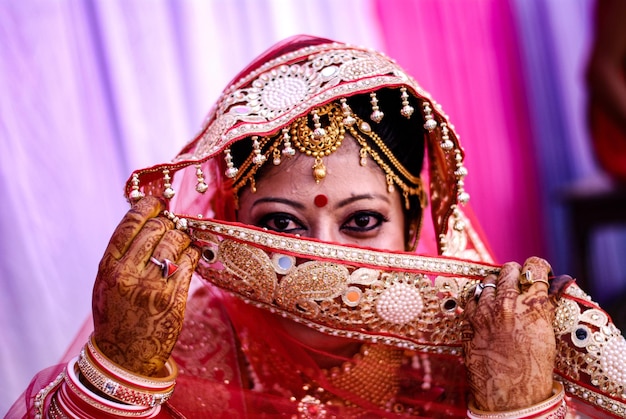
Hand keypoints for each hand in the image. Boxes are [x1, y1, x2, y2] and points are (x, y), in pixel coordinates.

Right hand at [92, 196, 199, 375]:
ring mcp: (153, 285)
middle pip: (157, 228)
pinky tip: (190, 256)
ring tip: (182, 243)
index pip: (130, 223)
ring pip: (175, 241)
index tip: (157, 203)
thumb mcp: (106, 283)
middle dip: (168, 224)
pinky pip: (189, 261)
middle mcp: (129, 274)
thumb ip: (121, 254)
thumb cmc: (116, 315)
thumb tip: (144, 220)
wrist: (124, 355)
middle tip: (172, 228)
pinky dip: (192, 253)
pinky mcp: (174, 297)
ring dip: (182, 237)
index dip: (147, 207)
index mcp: (109, 267)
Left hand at [462, 257, 556, 410]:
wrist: (507, 393)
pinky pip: (472, 297)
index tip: (537, 270)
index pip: (535, 268)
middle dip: (515, 273)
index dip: (537, 267)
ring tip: (501, 293)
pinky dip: (479, 298)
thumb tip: (554, 286)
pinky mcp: (468, 319)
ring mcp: (484, 310)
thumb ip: (546, 306)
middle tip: (518, 280)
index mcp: (532, 305)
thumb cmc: (533, 369)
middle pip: (509, 270)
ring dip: (496, 284)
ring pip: (488, 280)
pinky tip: (485, 306)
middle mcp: (506, 302)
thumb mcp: (547, 335)